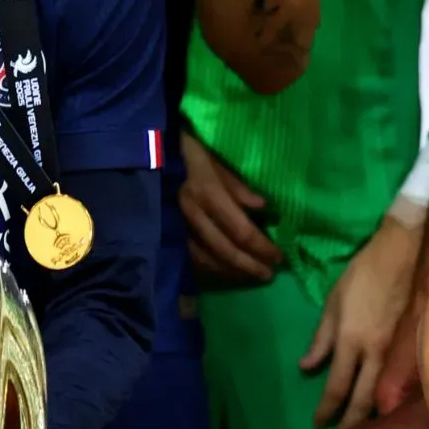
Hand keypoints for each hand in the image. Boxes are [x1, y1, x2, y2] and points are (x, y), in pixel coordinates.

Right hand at [178, 131, 280, 282]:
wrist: (149, 156)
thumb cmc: (189, 154)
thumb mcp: (216, 162)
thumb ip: (238, 187)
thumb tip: (263, 206)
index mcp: (208, 195)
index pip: (241, 231)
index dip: (261, 247)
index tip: (278, 256)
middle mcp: (193, 215)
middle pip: (226, 250)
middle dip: (250, 266)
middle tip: (268, 274)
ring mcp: (177, 226)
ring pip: (207, 259)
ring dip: (231, 271)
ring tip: (249, 275)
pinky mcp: (167, 232)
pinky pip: (190, 257)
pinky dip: (209, 267)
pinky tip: (223, 269)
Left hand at [303, 217, 421, 428]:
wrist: (406, 253)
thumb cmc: (363, 275)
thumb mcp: (333, 302)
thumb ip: (321, 338)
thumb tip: (306, 366)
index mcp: (350, 341)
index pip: (336, 386)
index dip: (327, 409)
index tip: (318, 425)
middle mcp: (375, 353)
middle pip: (362, 400)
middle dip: (351, 425)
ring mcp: (400, 352)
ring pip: (386, 396)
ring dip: (373, 419)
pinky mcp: (418, 347)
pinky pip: (406, 383)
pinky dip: (397, 401)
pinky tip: (394, 415)